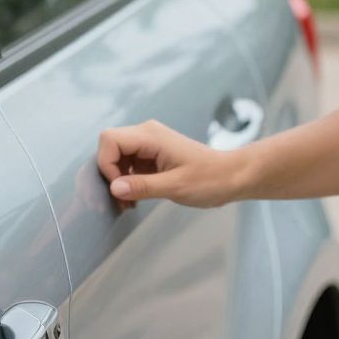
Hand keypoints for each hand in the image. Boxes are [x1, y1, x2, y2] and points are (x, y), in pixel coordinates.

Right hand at [96, 120, 246, 208]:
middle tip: (119, 200)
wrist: (232, 176)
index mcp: (150, 136)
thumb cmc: (209, 179)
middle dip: (109, 174)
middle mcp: (147, 134)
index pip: (109, 140)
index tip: (118, 189)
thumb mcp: (175, 186)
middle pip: (110, 147)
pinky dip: (127, 181)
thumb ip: (142, 186)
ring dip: (117, 180)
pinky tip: (136, 198)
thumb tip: (113, 188)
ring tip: (128, 203)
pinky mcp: (152, 155)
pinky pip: (128, 164)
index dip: (107, 164)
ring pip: (117, 157)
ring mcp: (149, 144)